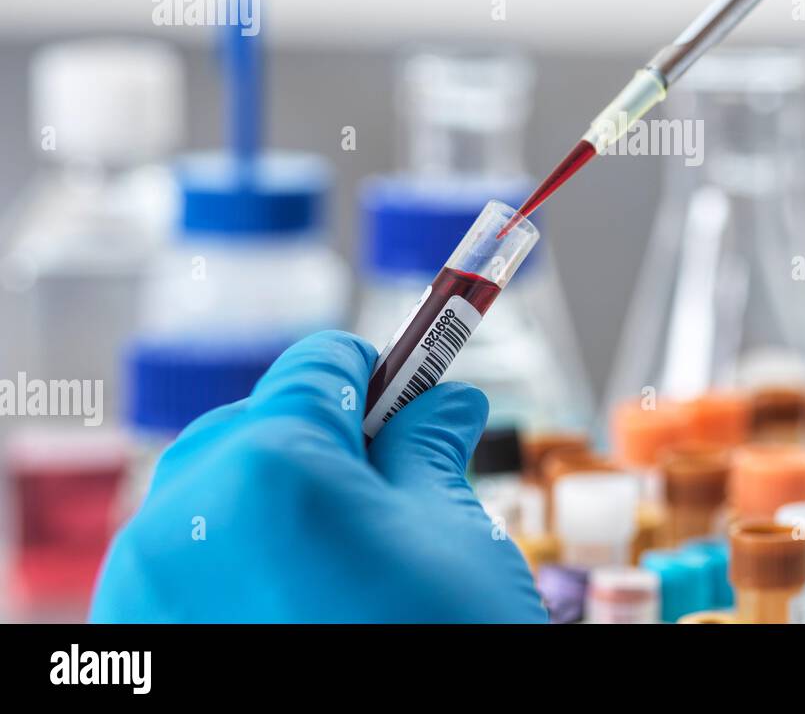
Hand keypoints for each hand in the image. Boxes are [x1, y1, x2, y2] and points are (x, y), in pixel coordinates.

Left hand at [91, 330, 546, 622]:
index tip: (410, 392)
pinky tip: (297, 597)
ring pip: (208, 495)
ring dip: (273, 496)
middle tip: (389, 480)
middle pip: (253, 425)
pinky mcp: (131, 649)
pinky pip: (181, 566)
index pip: (318, 369)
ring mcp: (140, 596)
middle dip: (322, 437)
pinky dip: (234, 559)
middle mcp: (179, 522)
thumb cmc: (438, 652)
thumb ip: (430, 451)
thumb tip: (442, 403)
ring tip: (344, 553)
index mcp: (268, 470)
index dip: (378, 373)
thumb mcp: (455, 542)